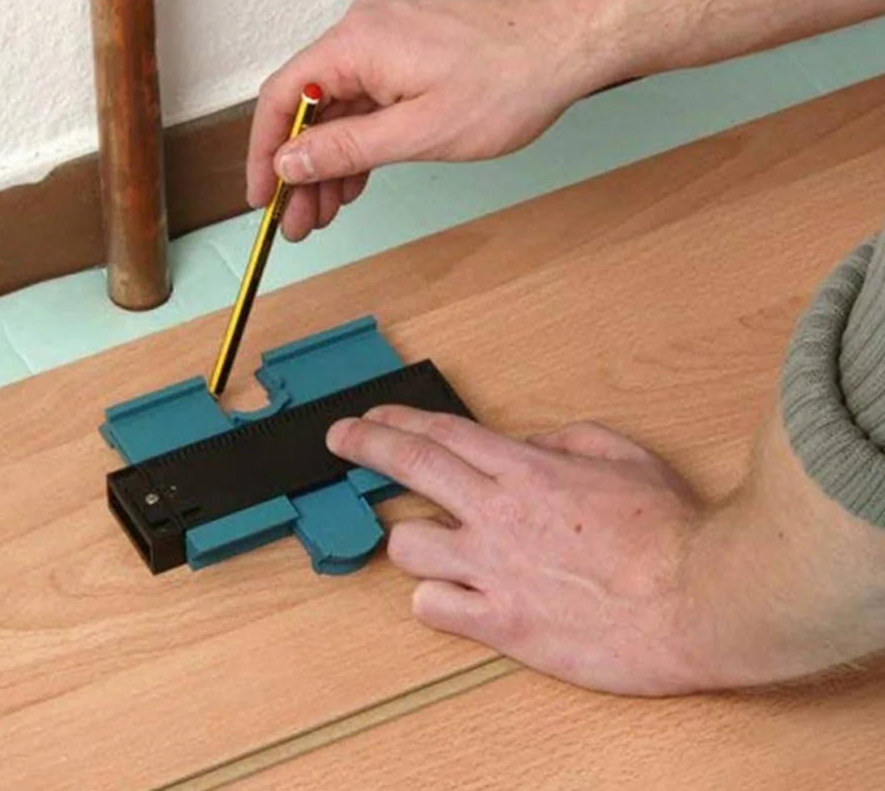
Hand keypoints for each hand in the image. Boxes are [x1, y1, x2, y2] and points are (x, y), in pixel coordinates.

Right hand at [247, 0, 624, 239]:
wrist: (572, 40)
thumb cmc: (510, 80)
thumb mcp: (419, 133)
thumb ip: (346, 150)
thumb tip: (289, 162)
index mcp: (356, 43)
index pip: (283, 98)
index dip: (264, 154)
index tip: (262, 198)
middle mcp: (364, 29)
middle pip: (311, 105)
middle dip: (301, 169)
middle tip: (298, 222)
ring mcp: (389, 35)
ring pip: (341, 105)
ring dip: (332, 159)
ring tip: (327, 211)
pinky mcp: (412, 46)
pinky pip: (369, 95)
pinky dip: (361, 138)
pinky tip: (356, 177)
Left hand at [327, 407, 705, 694]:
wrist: (698, 598)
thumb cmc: (669, 531)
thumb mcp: (625, 457)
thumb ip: (569, 441)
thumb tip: (534, 444)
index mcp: (527, 470)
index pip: (444, 433)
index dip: (397, 421)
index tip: (371, 417)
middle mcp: (499, 513)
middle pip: (411, 467)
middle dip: (365, 446)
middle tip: (341, 440)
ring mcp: (493, 568)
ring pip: (408, 543)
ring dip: (410, 537)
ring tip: (426, 539)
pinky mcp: (502, 622)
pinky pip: (434, 607)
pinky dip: (434, 599)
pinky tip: (450, 596)